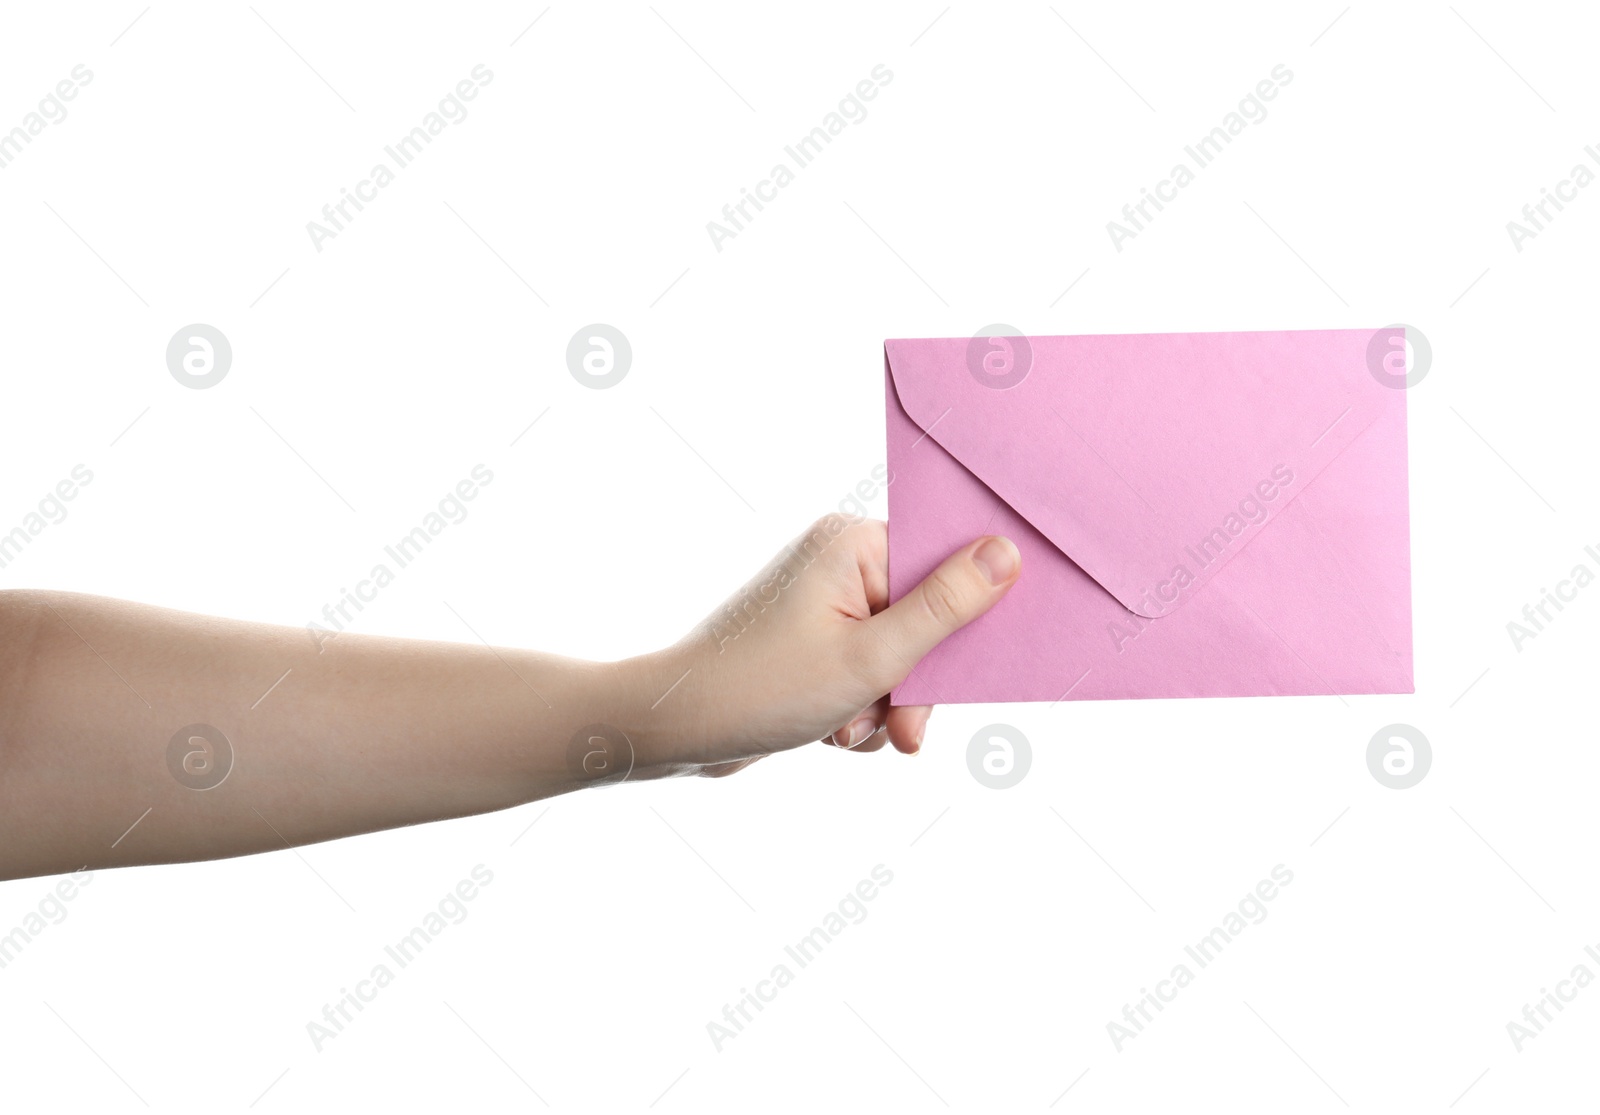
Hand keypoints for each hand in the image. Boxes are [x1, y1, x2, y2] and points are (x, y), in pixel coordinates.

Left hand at [625, 514, 1020, 776]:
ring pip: (900, 659)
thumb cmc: (762, 688)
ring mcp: (825, 601)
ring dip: (883, 707)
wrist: (673, 729)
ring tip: (842, 727)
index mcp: (853, 542)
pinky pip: (868, 676)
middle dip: (913, 685)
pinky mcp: (814, 640)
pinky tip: (828, 730)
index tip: (962, 672)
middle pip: (926, 620)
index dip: (961, 623)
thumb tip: (1007, 551)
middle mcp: (839, 561)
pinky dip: (858, 711)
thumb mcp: (872, 656)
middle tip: (900, 726)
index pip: (946, 565)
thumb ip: (946, 607)